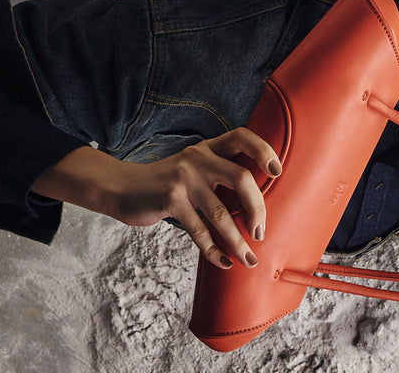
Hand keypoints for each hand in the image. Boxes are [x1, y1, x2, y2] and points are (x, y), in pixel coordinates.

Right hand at [32, 127, 280, 270]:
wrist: (120, 187)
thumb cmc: (163, 183)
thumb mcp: (190, 167)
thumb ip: (216, 173)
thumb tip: (254, 202)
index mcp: (207, 148)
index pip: (241, 137)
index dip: (263, 150)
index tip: (278, 170)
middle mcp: (198, 158)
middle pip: (242, 178)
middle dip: (258, 209)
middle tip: (261, 232)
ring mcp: (184, 178)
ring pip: (222, 213)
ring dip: (239, 241)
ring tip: (248, 259)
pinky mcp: (171, 200)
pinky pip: (200, 231)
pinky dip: (214, 250)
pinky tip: (223, 261)